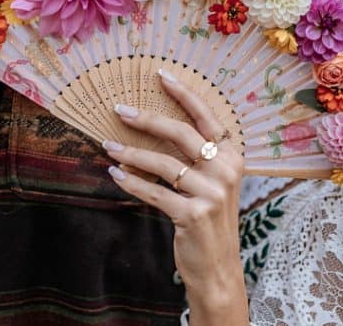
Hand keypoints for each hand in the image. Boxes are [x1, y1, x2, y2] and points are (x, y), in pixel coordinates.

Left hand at [104, 68, 247, 325]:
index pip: (206, 115)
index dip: (183, 93)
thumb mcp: (213, 182)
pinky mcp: (193, 215)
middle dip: (147, 119)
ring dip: (131, 153)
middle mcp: (227, 171)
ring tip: (108, 146)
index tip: (160, 75)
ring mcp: (212, 193)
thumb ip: (197, 155)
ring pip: (163, 163)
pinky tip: (116, 175)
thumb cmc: (210, 219)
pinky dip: (132, 182)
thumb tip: (156, 125)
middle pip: (181, 133)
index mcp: (233, 156)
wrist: (217, 267)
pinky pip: (155, 192)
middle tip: (120, 109)